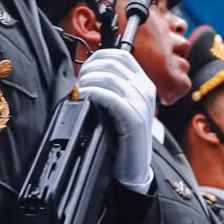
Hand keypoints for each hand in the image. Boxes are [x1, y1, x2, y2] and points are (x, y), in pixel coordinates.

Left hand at [77, 48, 154, 191]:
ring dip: (88, 81)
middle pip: (112, 62)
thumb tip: (89, 72)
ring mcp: (141, 102)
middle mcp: (146, 89)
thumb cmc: (123, 137)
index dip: (98, 57)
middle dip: (89, 69)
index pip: (121, 55)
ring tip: (79, 92)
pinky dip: (93, 93)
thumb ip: (112, 88)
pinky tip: (85, 99)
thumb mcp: (120, 106)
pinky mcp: (134, 117)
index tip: (85, 70)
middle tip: (78, 83)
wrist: (134, 168)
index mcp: (144, 83)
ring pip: (109, 76)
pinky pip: (109, 95)